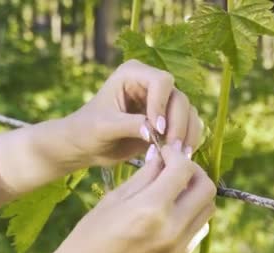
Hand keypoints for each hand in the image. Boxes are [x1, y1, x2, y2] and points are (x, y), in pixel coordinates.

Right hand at [43, 144, 215, 252]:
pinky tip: (170, 214)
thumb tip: (162, 156)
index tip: (166, 152)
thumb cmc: (88, 236)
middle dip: (193, 172)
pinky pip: (198, 231)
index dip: (176, 154)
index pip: (183, 169)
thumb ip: (144, 176)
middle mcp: (171, 230)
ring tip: (173, 191)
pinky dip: (191, 216)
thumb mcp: (114, 199)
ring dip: (195, 195)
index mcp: (151, 209)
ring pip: (208, 210)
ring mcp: (178, 249)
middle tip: (175, 169)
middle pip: (206, 189)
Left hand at [62, 59, 203, 166]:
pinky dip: (188, 141)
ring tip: (178, 156)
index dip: (162, 105)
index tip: (156, 130)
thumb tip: (154, 131)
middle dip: (178, 124)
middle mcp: (150, 83)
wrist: (85, 147)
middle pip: (179, 98)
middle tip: (172, 149)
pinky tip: (179, 156)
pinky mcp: (167, 120)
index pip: (161, 81)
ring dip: (186, 134)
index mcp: (132, 74)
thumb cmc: (88, 131)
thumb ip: (129, 125)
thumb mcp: (104, 127)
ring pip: (188, 113)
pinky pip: (188, 126)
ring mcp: (161, 102)